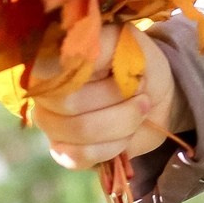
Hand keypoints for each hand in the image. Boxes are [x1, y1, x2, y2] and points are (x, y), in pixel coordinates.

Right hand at [33, 24, 191, 170]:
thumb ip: (102, 47)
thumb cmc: (140, 66)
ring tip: (138, 111)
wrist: (159, 97)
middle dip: (119, 100)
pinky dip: (114, 147)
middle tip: (142, 94)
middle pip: (70, 104)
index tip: (122, 71)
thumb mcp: (131, 45)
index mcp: (54, 59)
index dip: (86, 74)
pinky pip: (79, 157)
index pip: (48, 70)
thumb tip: (74, 57)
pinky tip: (126, 135)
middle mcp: (43, 92)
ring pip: (80, 132)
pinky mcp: (62, 151)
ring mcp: (50, 124)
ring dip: (123, 124)